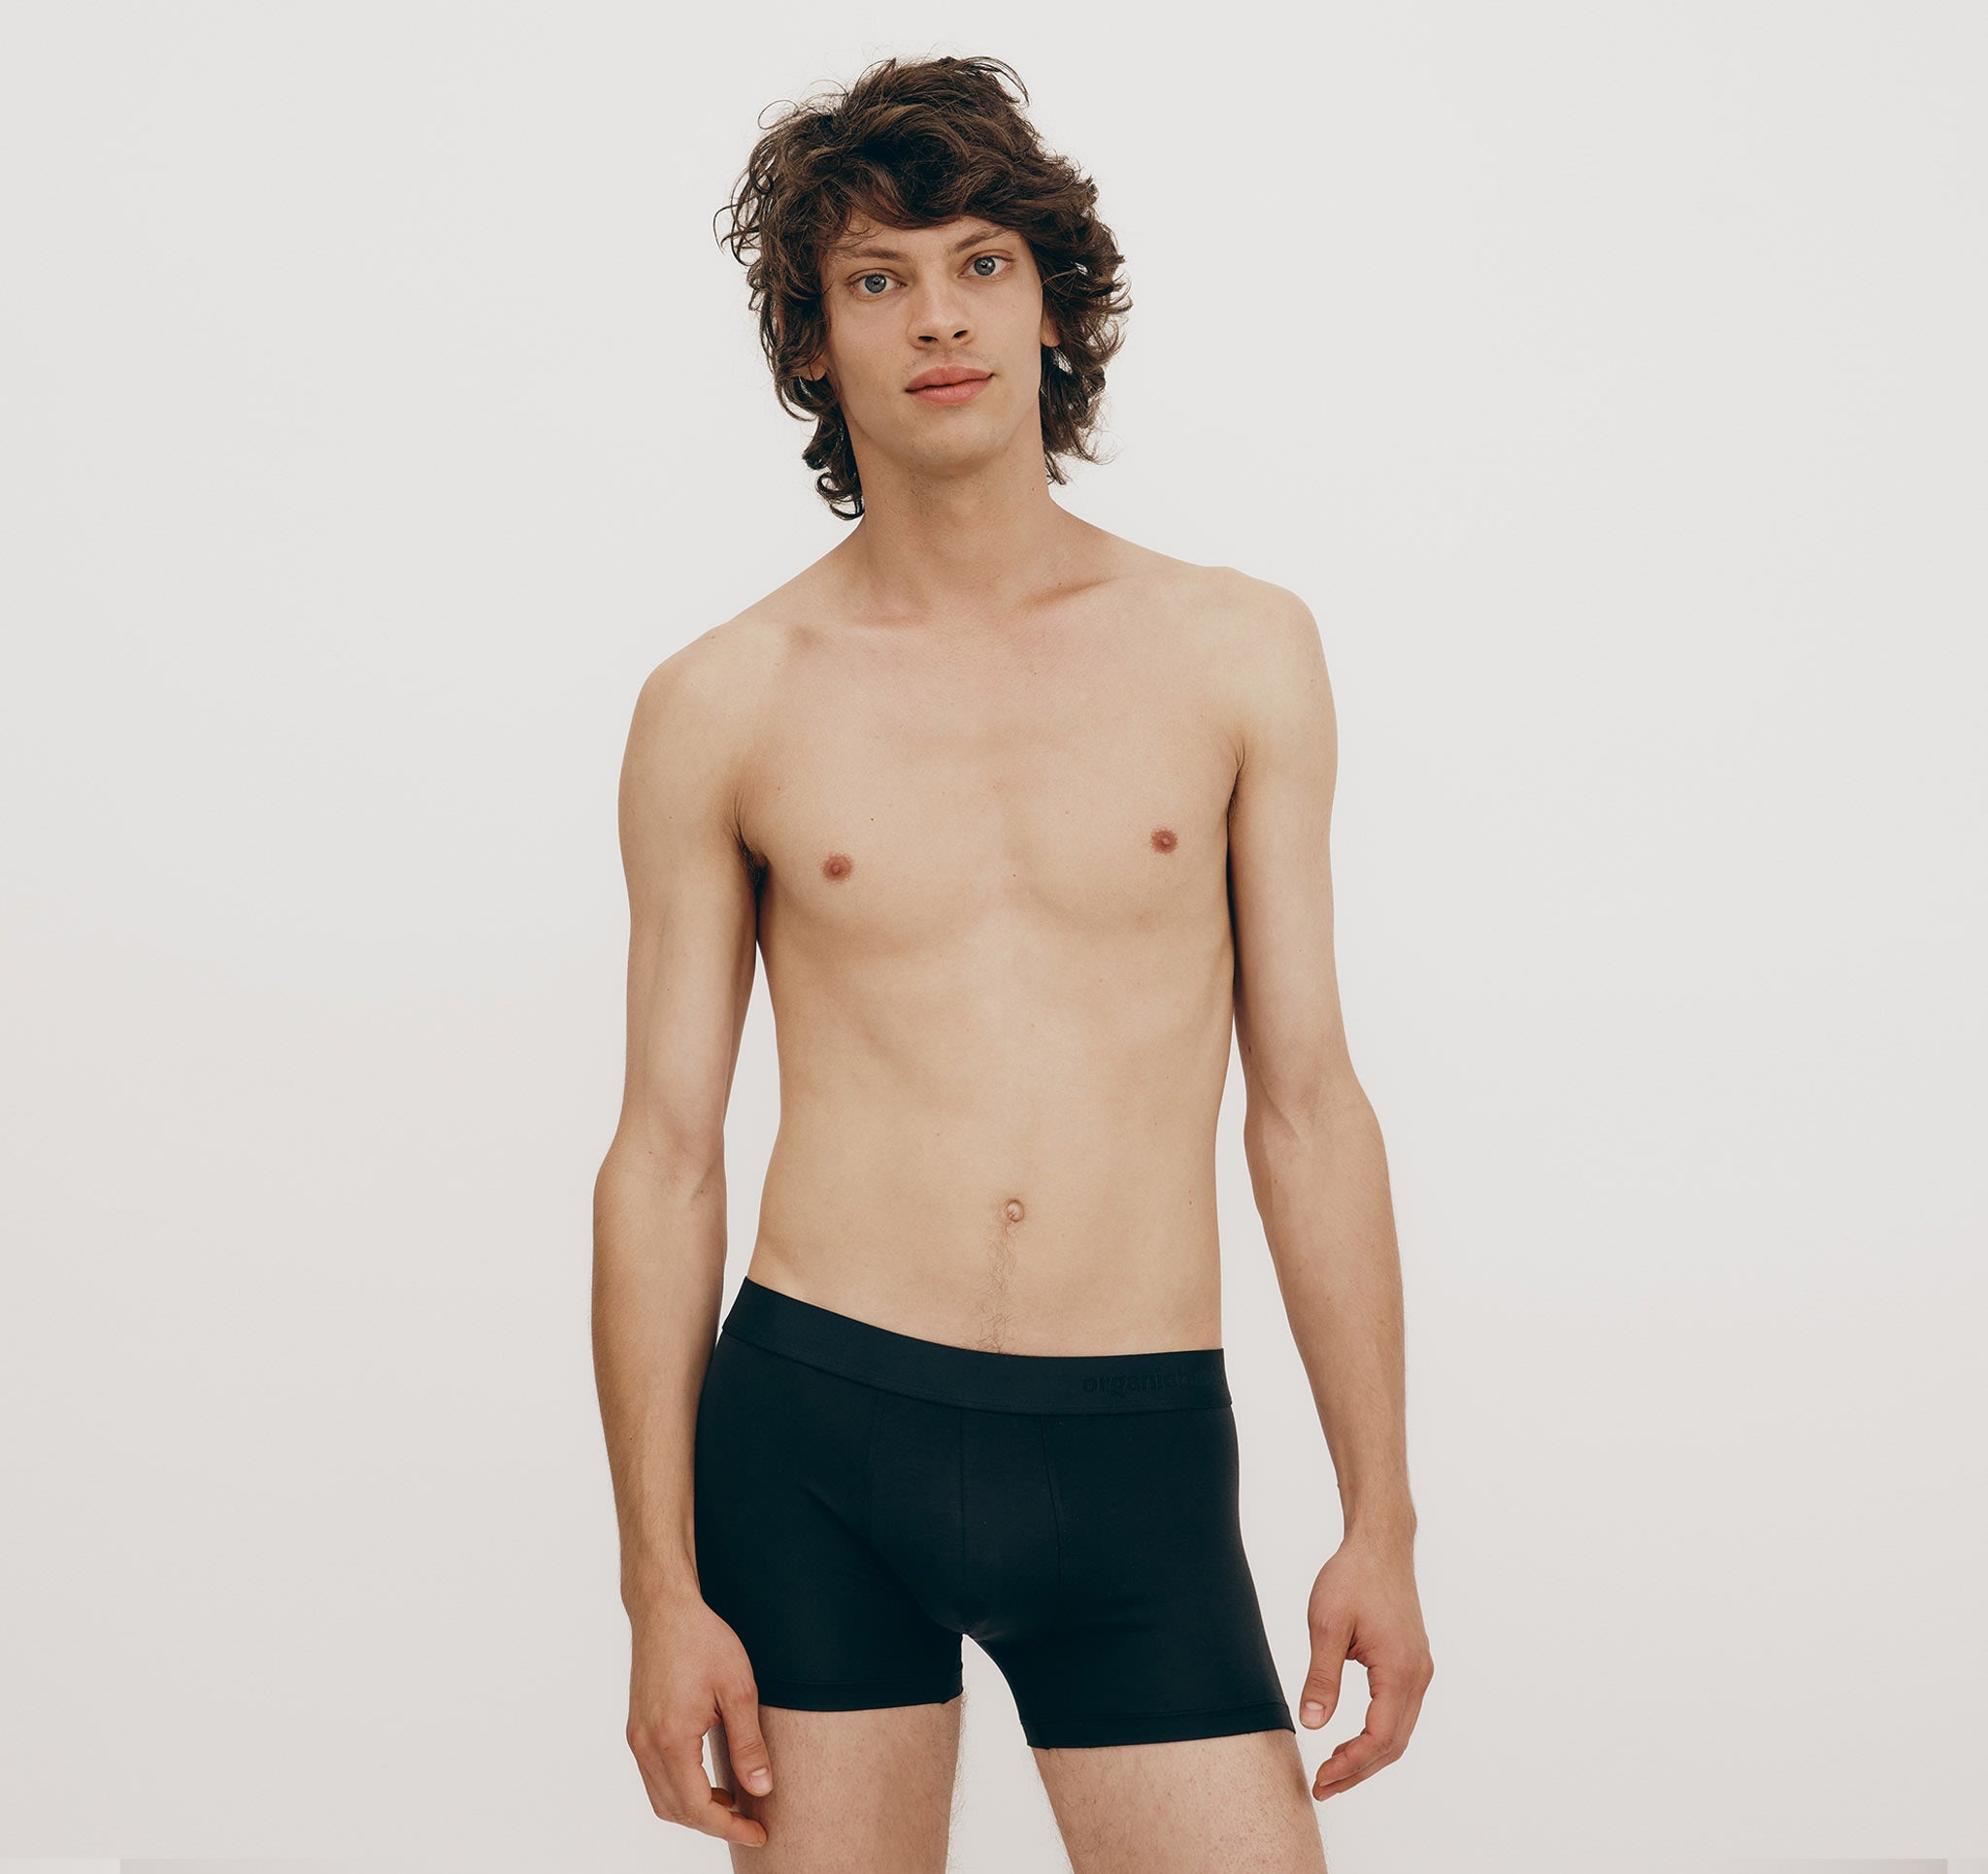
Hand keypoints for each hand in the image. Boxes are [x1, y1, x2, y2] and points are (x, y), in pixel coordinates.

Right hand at [624, 1591, 774, 1848]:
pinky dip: (680, 1791)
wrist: (665, 1609)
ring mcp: (637, 1738)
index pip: (698, 1807)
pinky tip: (708, 1781)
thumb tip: (760, 1790)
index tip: (759, 1833)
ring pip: (662, 1799)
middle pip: (677, 1810)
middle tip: (750, 1823)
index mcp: (671, 1738)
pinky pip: (655, 1778)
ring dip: (695, 1811)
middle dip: (714, 1824)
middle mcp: (646, 1745)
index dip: (730, 1827)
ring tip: (732, 1803)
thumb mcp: (738, 1689)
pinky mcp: (637, 1729)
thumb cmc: (704, 1640)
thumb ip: (748, 1744)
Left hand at [1298, 1534, 1433, 1800]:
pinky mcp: (1413, 1663)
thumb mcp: (1326, 1625)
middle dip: (1358, 1771)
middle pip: (1393, 1744)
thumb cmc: (1351, 1577)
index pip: (1379, 1737)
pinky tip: (1353, 1741)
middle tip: (1322, 1787)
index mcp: (1399, 1669)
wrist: (1380, 1544)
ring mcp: (1419, 1670)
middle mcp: (1417, 1675)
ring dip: (1369, 1757)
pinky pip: (1400, 1713)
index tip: (1321, 1778)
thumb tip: (1312, 1723)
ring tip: (1333, 1772)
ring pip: (1399, 1732)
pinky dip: (1378, 1736)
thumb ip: (1321, 1676)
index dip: (1350, 1765)